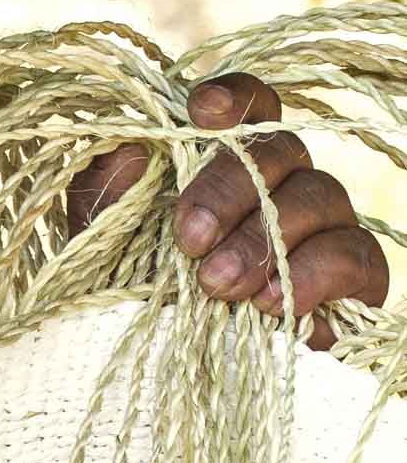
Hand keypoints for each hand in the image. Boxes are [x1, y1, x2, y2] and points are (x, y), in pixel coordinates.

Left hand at [66, 71, 389, 347]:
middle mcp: (284, 179)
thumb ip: (111, 189)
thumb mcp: (106, 238)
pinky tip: (267, 304)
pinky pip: (351, 253)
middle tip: (190, 241)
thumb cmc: (139, 287)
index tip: (201, 112)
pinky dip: (307, 274)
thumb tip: (128, 148)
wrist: (174, 364)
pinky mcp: (356, 271)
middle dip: (229, 191)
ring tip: (217, 285)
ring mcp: (326, 221)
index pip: (251, 106)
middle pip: (279, 150)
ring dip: (262, 240)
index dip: (235, 98)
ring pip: (318, 196)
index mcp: (228, 160)